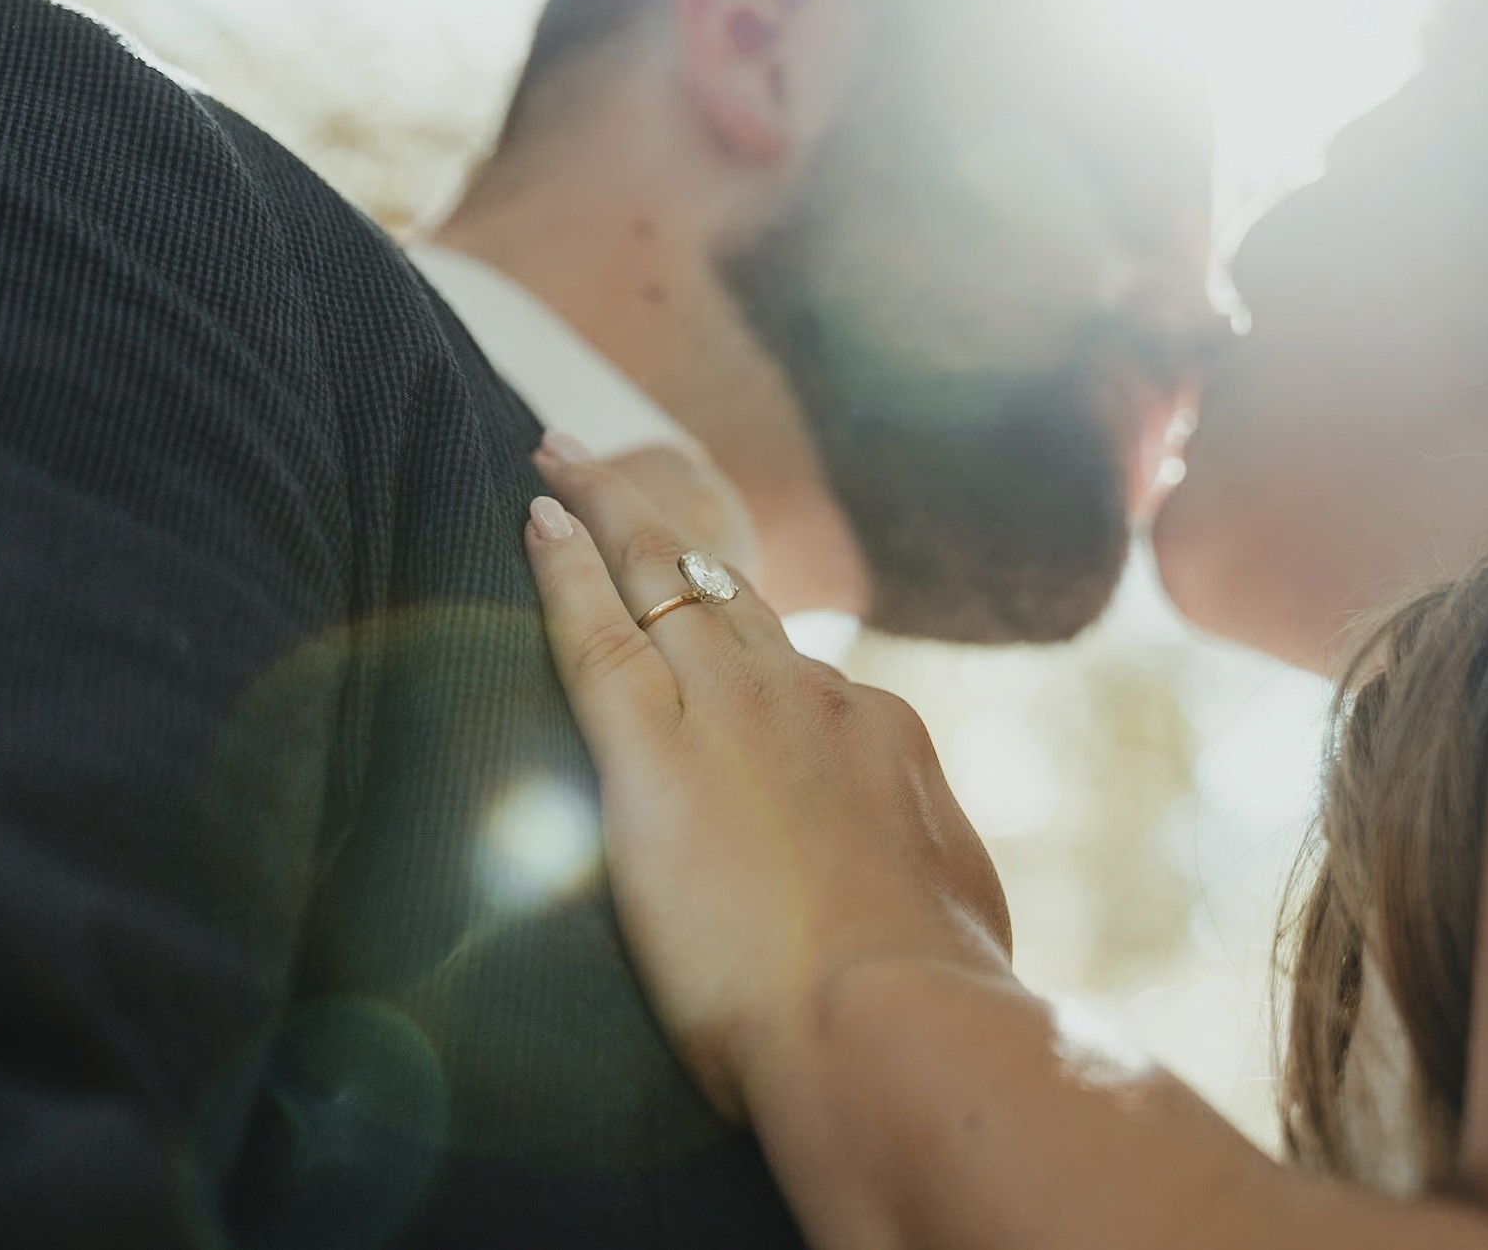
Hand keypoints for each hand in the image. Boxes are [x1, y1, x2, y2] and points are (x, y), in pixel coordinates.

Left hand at [523, 433, 1011, 1121]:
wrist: (895, 1028)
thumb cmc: (936, 1002)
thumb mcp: (954, 916)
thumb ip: (928, 878)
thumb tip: (937, 894)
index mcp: (882, 739)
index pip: (799, 674)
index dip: (744, 639)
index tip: (713, 615)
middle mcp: (812, 701)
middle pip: (722, 588)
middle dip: (661, 523)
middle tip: (608, 466)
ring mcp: (735, 716)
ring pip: (663, 579)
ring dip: (608, 512)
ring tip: (557, 459)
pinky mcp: (656, 756)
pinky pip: (597, 637)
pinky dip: (563, 572)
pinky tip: (533, 520)